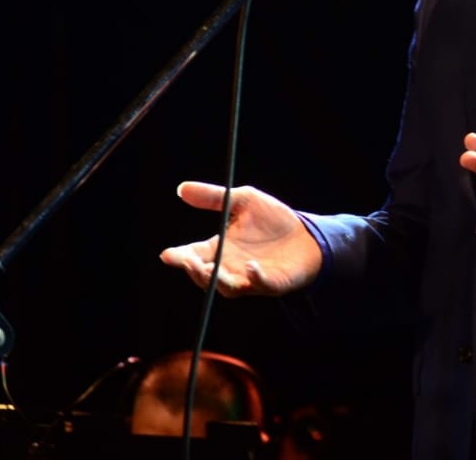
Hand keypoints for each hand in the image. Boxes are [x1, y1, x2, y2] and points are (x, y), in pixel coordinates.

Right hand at [158, 181, 321, 297]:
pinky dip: (254, 278)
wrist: (308, 233)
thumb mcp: (243, 201)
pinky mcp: (274, 282)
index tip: (168, 255)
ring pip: (227, 287)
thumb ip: (215, 197)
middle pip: (205, 276)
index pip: (193, 255)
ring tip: (208, 267)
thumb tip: (182, 189)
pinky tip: (251, 267)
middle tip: (188, 261)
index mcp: (220, 249)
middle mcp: (231, 267)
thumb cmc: (273, 219)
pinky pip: (261, 285)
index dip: (179, 257)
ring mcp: (251, 278)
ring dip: (217, 279)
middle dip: (195, 270)